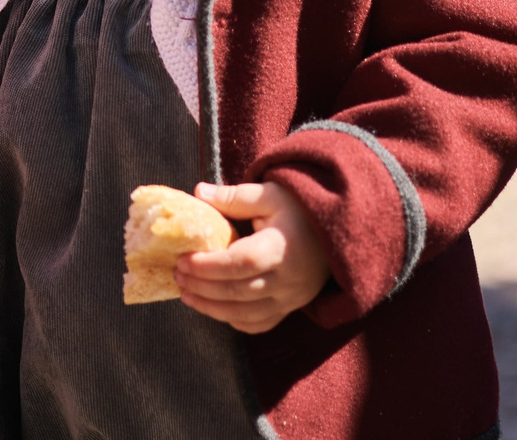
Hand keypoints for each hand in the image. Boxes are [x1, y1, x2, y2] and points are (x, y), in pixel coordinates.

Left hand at [178, 181, 331, 333]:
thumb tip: (198, 192)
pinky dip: (234, 320)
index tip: (183, 260)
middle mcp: (288, 279)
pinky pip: (259, 324)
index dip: (209, 266)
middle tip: (178, 276)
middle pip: (238, 292)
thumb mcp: (270, 194)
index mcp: (282, 247)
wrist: (338, 230)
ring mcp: (291, 298)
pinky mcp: (291, 308)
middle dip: (202, 287)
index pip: (240, 263)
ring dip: (211, 308)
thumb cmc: (300, 209)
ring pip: (245, 314)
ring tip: (186, 294)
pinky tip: (214, 309)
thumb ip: (235, 197)